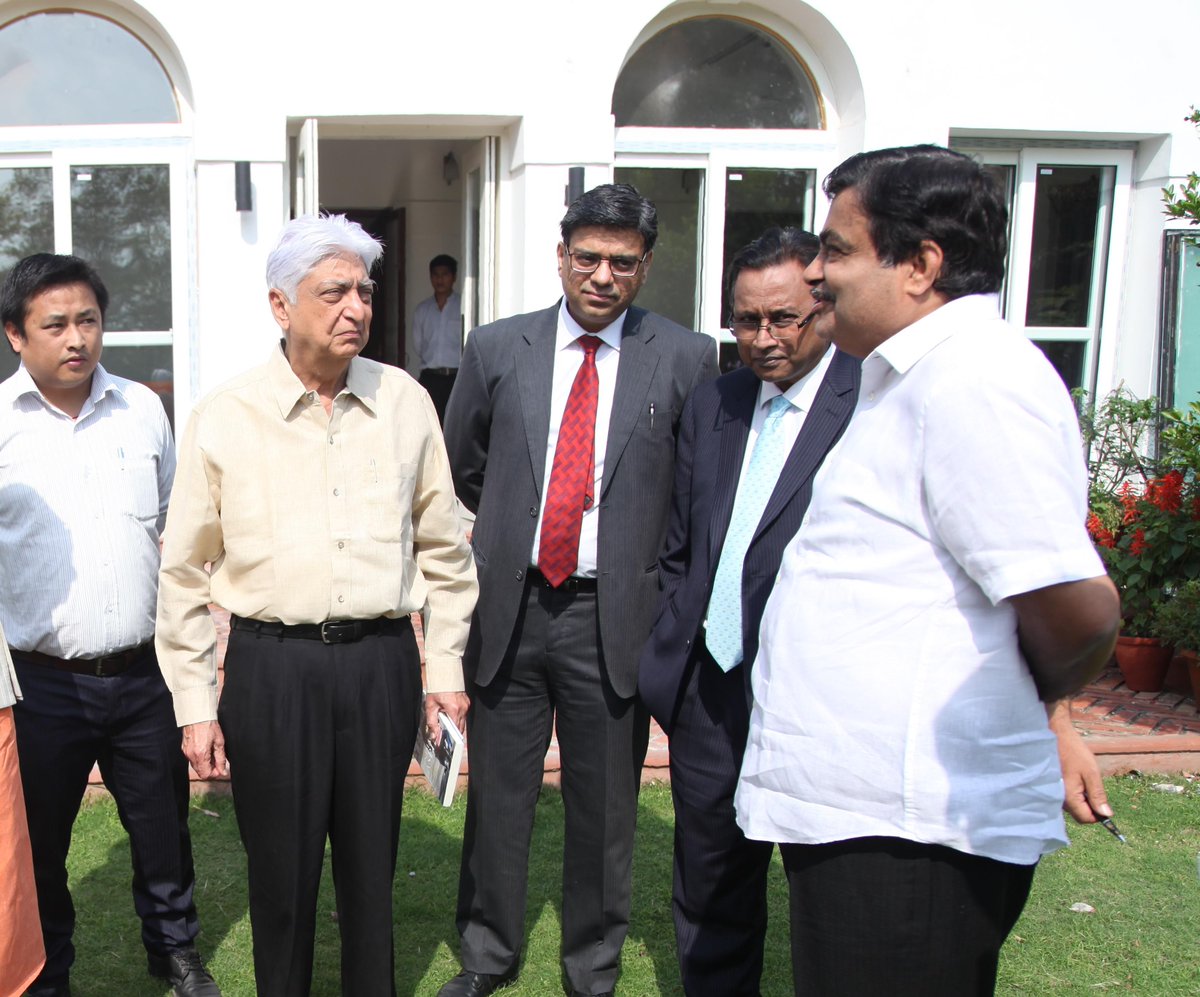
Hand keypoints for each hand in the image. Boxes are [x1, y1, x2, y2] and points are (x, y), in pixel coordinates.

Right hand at [182, 720, 228, 778]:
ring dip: (205, 764)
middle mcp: (191, 755)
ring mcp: (186, 752)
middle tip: (218, 761)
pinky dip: (200, 759)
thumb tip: (223, 772)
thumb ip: (221, 759)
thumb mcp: (219, 742)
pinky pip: (192, 759)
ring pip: (196, 766)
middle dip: (210, 769)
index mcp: (200, 754)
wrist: (197, 715)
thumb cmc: (209, 726)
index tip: (221, 769)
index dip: (214, 774)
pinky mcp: (184, 749)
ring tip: (213, 754)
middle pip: (200, 772)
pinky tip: (206, 750)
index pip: (205, 774)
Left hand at [425, 691, 469, 739]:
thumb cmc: (438, 688)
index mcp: (454, 709)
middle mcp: (463, 708)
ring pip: (463, 721)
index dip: (450, 737)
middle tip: (445, 736)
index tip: (444, 742)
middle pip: (460, 727)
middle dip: (453, 733)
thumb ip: (432, 722)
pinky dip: (457, 717)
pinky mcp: (466, 702)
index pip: (455, 729)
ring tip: (446, 723)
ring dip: (455, 725)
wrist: (444, 675)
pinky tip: (450, 716)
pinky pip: (463, 714)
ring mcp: (466, 705)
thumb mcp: (431, 706)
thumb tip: (434, 734)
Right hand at [1048, 701, 1110, 823]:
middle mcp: (1059, 799)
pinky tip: (1075, 777)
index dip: (1098, 814)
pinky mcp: (1052, 786)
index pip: (1086, 818)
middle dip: (1090, 806)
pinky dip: (1074, 792)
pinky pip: (1066, 797)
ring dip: (1082, 798)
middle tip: (1093, 786)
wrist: (1055, 735)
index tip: (1104, 803)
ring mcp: (1054, 792)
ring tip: (1083, 779)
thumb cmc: (1073, 752)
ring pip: (1072, 806)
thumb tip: (1106, 815)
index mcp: (1069, 797)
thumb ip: (1097, 795)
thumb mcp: (1091, 772)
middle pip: (1078, 814)